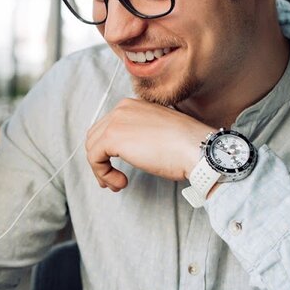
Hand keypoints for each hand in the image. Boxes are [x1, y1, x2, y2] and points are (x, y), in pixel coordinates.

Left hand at [85, 98, 211, 190]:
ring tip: (118, 184)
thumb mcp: (159, 133)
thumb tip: (130, 150)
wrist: (197, 149)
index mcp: (134, 105)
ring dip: (102, 171)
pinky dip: (103, 174)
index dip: (108, 150)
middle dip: (101, 161)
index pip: (108, 126)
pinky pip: (94, 159)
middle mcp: (122, 108)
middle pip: (95, 137)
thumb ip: (141, 135)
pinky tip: (121, 183)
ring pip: (92, 148)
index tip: (117, 168)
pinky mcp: (112, 138)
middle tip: (112, 180)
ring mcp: (116, 121)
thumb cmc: (186, 146)